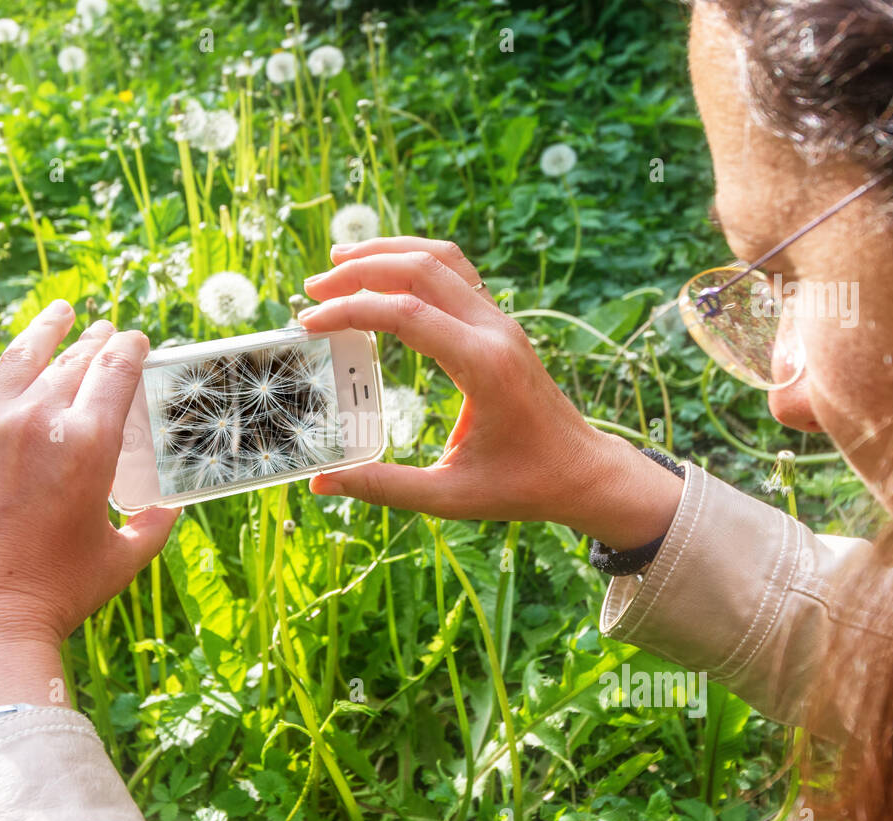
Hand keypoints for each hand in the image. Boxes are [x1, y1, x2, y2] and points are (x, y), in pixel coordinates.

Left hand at [0, 294, 178, 743]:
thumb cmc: (52, 599)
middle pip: (73, 361)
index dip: (128, 350)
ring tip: (59, 312)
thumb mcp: (119, 561)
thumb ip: (151, 527)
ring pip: (18, 354)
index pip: (116, 372)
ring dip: (46, 329)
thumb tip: (168, 508)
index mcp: (89, 445)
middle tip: (102, 334)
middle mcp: (36, 420)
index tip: (132, 343)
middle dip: (94, 344)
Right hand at [299, 237, 682, 546]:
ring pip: (441, 259)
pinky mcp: (500, 324)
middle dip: (360, 270)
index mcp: (483, 366)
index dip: (351, 311)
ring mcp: (500, 322)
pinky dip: (415, 261)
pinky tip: (384, 273)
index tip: (309, 323)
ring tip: (339, 263)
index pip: (406, 314)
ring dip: (388, 252)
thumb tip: (320, 483)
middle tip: (311, 289)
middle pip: (421, 269)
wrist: (583, 472)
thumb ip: (383, 486)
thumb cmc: (523, 486)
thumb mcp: (449, 496)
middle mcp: (494, 331)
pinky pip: (456, 272)